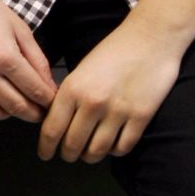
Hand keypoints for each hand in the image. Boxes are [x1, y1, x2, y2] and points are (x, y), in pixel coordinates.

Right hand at [0, 0, 55, 123]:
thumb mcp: (19, 28)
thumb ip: (37, 59)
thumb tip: (50, 87)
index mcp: (5, 55)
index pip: (35, 90)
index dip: (48, 100)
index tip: (52, 102)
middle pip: (16, 107)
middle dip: (34, 113)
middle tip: (39, 111)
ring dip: (8, 113)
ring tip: (14, 103)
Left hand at [37, 22, 179, 162]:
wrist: (149, 39)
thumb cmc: (113, 51)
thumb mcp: (81, 69)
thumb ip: (69, 95)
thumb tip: (56, 120)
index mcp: (72, 88)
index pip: (52, 129)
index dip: (46, 147)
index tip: (45, 154)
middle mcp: (92, 103)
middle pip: (73, 144)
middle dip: (68, 154)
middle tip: (68, 155)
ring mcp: (117, 112)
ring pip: (97, 151)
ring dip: (90, 156)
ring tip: (88, 154)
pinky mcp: (141, 117)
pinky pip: (122, 148)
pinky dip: (114, 151)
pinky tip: (112, 145)